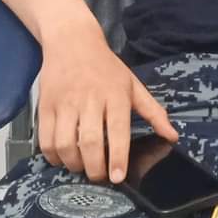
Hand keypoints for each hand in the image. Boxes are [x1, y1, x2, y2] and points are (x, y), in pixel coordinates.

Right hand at [36, 21, 178, 183]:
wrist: (72, 40)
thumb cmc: (106, 67)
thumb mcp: (133, 84)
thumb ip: (153, 112)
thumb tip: (172, 136)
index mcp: (115, 94)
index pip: (117, 130)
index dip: (117, 157)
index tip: (117, 177)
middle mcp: (90, 98)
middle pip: (90, 142)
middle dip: (95, 168)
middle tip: (100, 176)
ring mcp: (65, 102)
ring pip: (65, 143)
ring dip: (73, 164)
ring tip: (81, 167)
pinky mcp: (45, 105)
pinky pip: (45, 139)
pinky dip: (52, 156)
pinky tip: (62, 158)